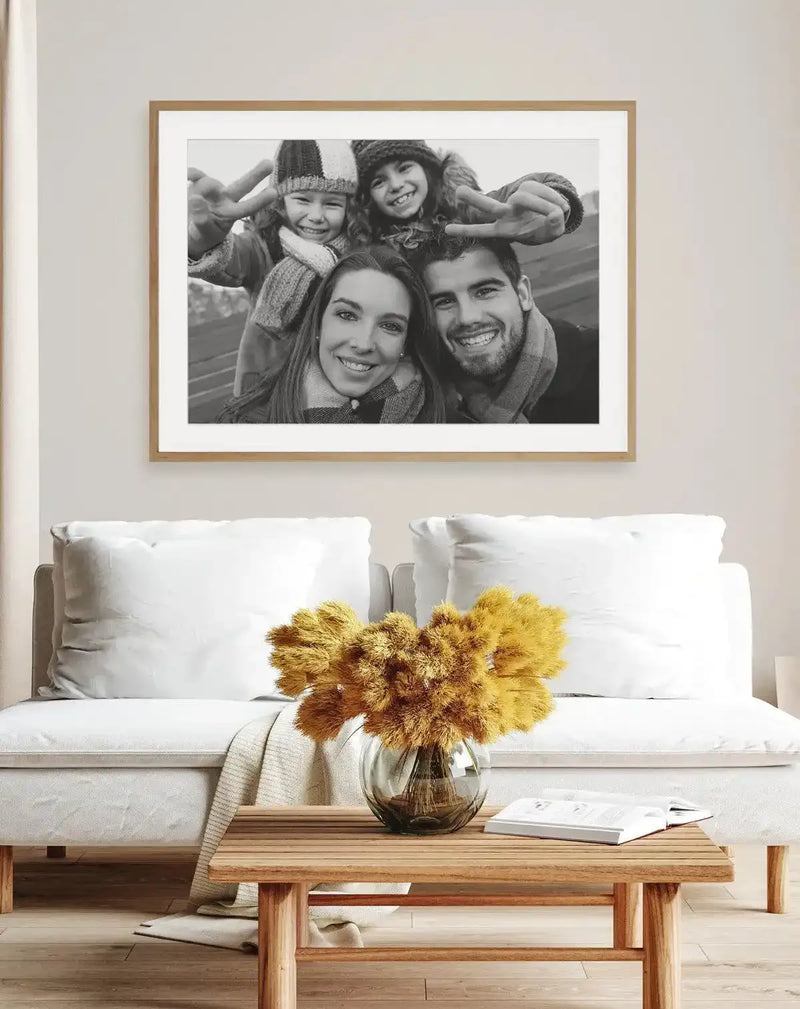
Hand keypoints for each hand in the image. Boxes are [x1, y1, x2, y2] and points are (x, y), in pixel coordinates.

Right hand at [187, 159, 277, 258]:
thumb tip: (196, 199)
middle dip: (256, 174)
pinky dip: (192, 174)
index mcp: (231, 213)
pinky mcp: (199, 183)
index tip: (274, 192)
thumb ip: (201, 220)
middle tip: (270, 163)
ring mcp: (214, 189)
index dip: (259, 201)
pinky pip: (196, 174)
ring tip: (191, 203)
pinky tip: (187, 175)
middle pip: (243, 185)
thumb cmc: (202, 233)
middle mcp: (226, 198)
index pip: (247, 207)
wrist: (189, 228)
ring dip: (200, 192)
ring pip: (209, 183)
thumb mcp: (203, 232)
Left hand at [445, 180, 569, 244]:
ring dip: (544, 204)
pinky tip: (558, 205)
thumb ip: (552, 225)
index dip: (466, 230)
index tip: (447, 229)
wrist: (554, 216)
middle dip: (473, 199)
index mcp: (505, 230)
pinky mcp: (526, 187)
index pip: (482, 231)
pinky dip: (552, 198)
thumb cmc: (547, 229)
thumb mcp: (550, 233)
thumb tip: (553, 213)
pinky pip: (541, 192)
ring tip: (555, 212)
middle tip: (458, 192)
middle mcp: (505, 213)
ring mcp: (515, 200)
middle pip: (488, 206)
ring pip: (525, 196)